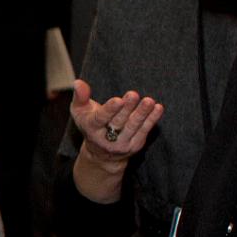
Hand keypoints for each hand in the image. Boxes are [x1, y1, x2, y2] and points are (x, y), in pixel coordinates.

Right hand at [71, 77, 163, 203]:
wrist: (101, 154)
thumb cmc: (90, 124)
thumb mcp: (80, 111)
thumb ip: (80, 96)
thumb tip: (78, 83)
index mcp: (91, 128)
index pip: (100, 119)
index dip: (109, 110)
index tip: (118, 100)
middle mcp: (106, 139)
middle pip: (118, 122)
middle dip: (127, 109)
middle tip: (133, 95)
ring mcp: (122, 144)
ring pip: (133, 127)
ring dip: (142, 114)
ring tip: (149, 101)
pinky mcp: (134, 145)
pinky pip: (144, 131)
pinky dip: (152, 119)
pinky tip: (158, 108)